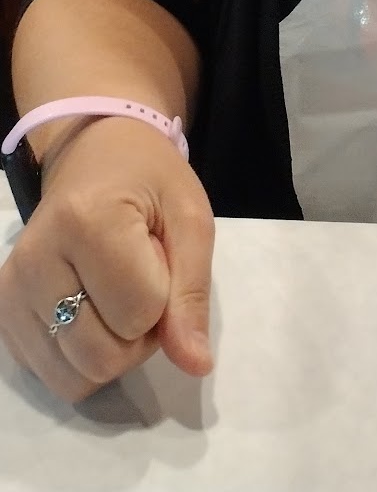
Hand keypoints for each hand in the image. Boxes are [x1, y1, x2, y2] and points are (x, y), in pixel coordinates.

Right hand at [0, 116, 214, 402]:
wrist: (94, 158)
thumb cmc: (149, 180)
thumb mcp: (190, 218)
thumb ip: (193, 292)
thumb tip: (196, 365)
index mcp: (86, 220)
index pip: (141, 313)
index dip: (168, 297)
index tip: (159, 257)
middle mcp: (36, 259)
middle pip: (104, 357)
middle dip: (140, 334)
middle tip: (141, 281)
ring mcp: (11, 291)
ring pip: (77, 378)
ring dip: (112, 350)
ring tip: (114, 295)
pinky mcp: (2, 315)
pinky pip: (53, 377)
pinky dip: (82, 358)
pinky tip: (88, 309)